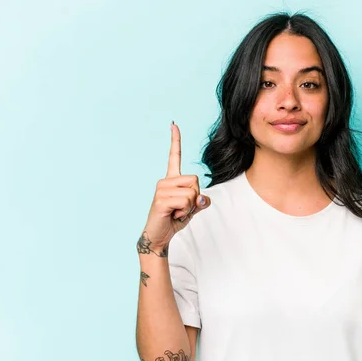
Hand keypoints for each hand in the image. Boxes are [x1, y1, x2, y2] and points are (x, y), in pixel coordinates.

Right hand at [139, 122, 210, 255]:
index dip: (175, 141)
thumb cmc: (173, 220)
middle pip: (195, 180)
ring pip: (192, 192)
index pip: (174, 156)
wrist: (158, 236)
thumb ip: (201, 200)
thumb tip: (203, 198)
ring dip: (190, 207)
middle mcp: (164, 181)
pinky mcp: (161, 199)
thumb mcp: (192, 208)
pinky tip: (173, 215)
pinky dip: (184, 212)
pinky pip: (186, 202)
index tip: (173, 124)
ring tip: (176, 212)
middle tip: (181, 208)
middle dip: (195, 198)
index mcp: (171, 180)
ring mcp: (161, 189)